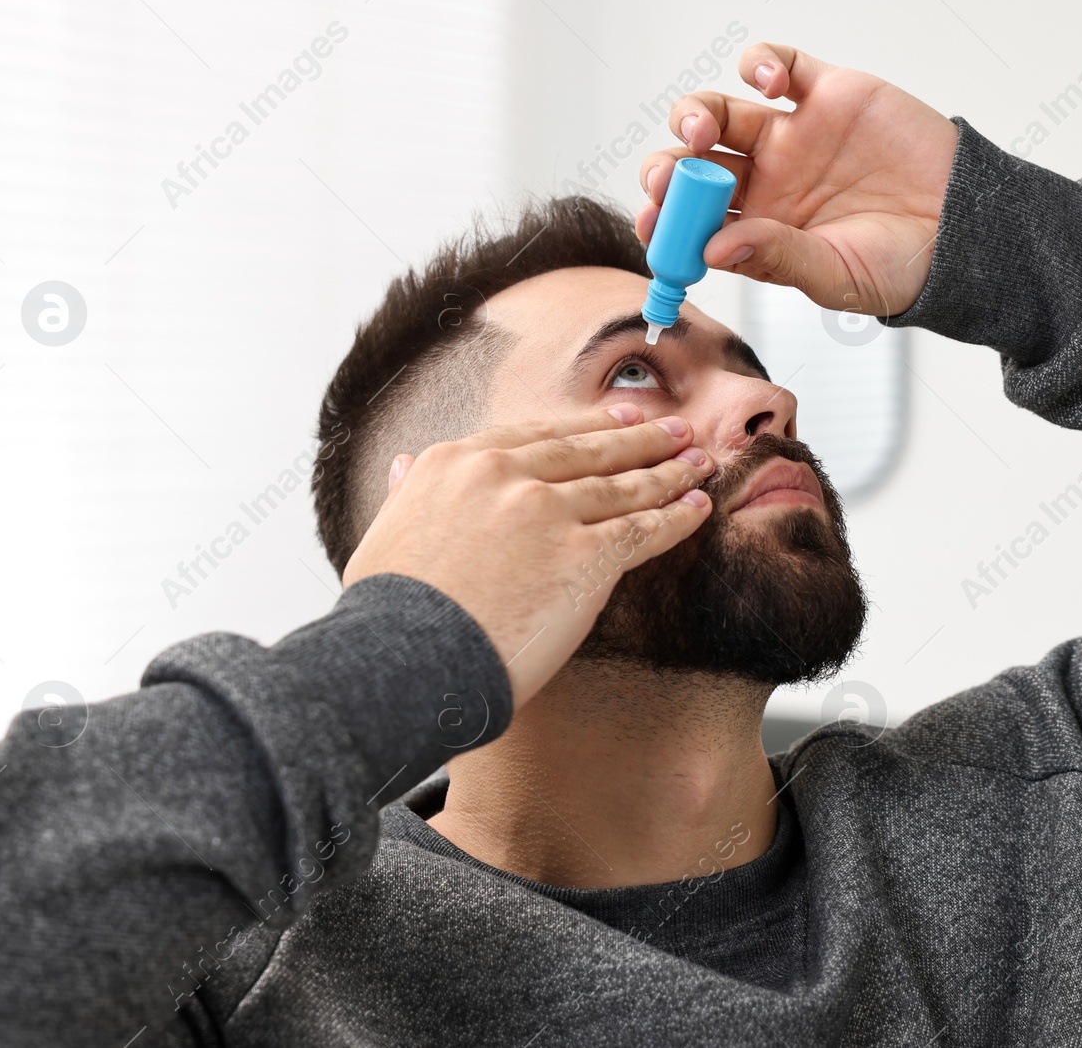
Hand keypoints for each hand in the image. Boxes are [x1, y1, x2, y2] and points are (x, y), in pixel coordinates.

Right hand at [341, 405, 714, 710]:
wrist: (400, 661)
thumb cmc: (386, 614)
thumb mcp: (383, 533)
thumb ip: (406, 493)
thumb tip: (403, 465)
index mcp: (455, 463)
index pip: (537, 436)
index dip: (585, 427)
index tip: (616, 420)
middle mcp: (503, 475)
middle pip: (588, 450)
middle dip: (639, 439)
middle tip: (674, 431)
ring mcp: (547, 512)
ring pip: (623, 485)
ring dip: (669, 473)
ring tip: (699, 465)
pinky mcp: (583, 556)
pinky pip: (643, 530)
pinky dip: (676, 518)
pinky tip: (697, 509)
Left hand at [637, 42, 958, 317]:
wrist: (967, 228)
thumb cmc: (901, 265)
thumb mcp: (836, 276)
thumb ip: (776, 258)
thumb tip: (714, 251)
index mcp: (758, 231)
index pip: (691, 222)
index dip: (664, 218)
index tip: (651, 219)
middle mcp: (765, 183)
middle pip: (694, 165)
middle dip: (670, 167)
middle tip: (670, 175)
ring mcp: (792, 136)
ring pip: (720, 115)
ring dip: (695, 115)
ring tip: (701, 128)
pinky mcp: (825, 95)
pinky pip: (779, 67)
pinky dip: (759, 62)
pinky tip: (762, 79)